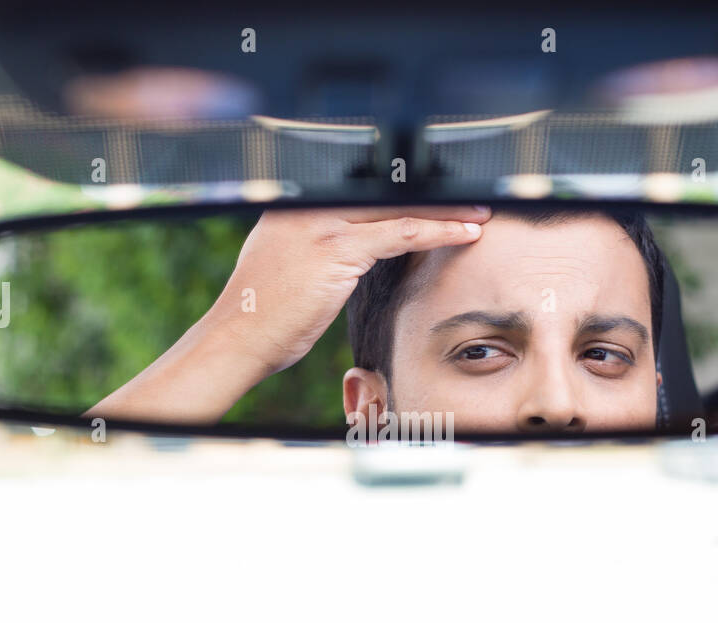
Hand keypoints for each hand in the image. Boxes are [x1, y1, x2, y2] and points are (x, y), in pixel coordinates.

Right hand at [88, 206, 490, 422]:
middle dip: (430, 192)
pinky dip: (439, 230)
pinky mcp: (336, 249)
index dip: (403, 189)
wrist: (236, 339)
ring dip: (446, 208)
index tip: (436, 191)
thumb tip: (349, 248)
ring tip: (480, 211)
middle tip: (470, 194)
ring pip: (398, 206)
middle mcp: (306, 205)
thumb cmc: (261, 315)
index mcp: (293, 203)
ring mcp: (320, 224)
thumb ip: (314, 246)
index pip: (360, 187)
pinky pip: (401, 233)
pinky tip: (466, 231)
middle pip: (382, 190)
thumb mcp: (284, 266)